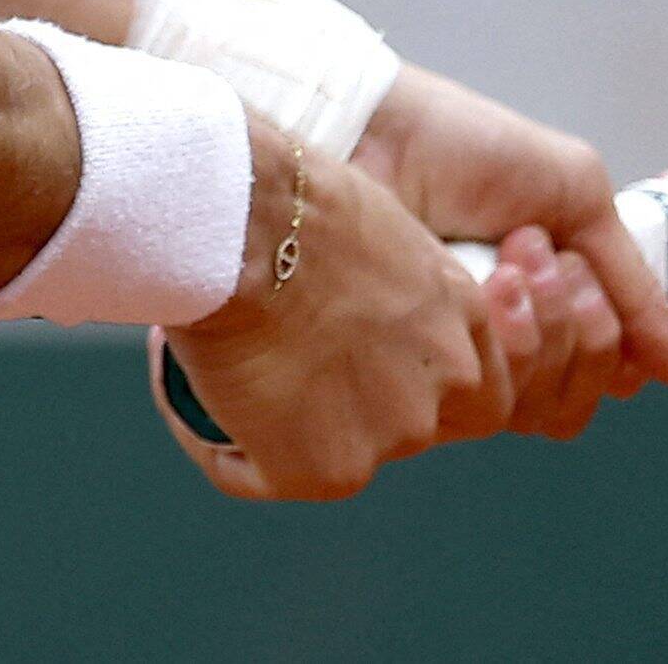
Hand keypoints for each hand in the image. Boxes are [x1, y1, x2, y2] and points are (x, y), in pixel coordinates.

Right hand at [153, 120, 510, 500]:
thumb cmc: (283, 194)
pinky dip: (220, 446)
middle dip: (352, 409)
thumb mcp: (375, 227)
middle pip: (407, 429)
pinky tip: (185, 399)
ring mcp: (386, 435)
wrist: (237, 218)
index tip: (365, 367)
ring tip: (220, 373)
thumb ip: (386, 290)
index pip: (481, 390)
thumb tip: (342, 311)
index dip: (425, 389)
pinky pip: (257, 474)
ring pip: (331, 454)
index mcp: (459, 315)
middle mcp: (441, 383)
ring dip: (281, 430)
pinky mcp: (321, 470)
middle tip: (281, 367)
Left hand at [354, 64, 667, 435]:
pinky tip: (476, 283)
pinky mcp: (410, 372)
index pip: (606, 377)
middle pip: (573, 403)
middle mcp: (501, 347)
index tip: (583, 272)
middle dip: (577, 323)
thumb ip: (637, 290)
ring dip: (540, 325)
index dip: (609, 340)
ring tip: (505, 258)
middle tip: (539, 253)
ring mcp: (454, 362)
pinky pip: (482, 403)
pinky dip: (499, 336)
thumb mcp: (576, 196)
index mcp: (545, 309)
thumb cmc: (461, 146)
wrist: (372, 129)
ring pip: (532, 408)